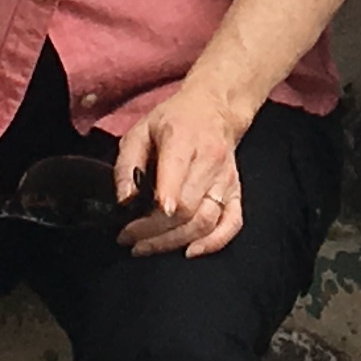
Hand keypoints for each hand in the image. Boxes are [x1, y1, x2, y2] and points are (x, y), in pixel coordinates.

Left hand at [115, 77, 253, 258]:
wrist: (214, 109)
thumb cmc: (172, 121)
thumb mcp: (139, 131)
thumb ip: (127, 165)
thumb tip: (125, 201)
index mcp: (183, 140)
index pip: (178, 176)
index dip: (162, 206)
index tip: (139, 225)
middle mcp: (209, 161)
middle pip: (188, 209)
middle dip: (154, 232)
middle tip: (129, 239)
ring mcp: (226, 179)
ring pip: (206, 221)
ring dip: (174, 242)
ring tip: (146, 247)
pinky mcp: (235, 191)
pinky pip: (232, 223)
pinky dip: (214, 243)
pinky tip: (191, 251)